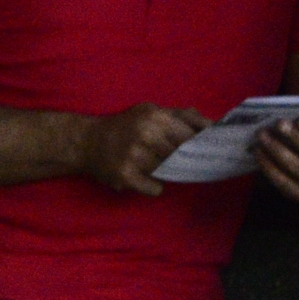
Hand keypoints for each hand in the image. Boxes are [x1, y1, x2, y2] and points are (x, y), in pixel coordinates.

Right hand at [76, 105, 208, 194]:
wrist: (84, 142)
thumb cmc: (124, 125)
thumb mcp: (150, 111)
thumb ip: (182, 115)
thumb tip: (213, 126)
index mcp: (155, 116)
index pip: (192, 136)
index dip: (199, 145)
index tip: (201, 151)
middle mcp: (146, 134)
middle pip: (182, 156)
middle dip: (180, 160)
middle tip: (170, 159)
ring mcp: (135, 156)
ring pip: (170, 173)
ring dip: (165, 172)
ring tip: (149, 164)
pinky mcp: (125, 176)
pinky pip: (155, 189)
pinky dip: (152, 186)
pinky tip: (141, 176)